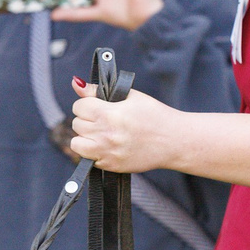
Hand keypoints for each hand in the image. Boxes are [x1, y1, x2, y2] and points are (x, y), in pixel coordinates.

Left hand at [68, 82, 184, 173]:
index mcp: (109, 114)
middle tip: (103, 119)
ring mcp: (107, 153)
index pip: (79, 106)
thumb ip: (98, 91)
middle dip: (86, 119)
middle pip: (76, 124)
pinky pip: (88, 159)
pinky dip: (94, 152)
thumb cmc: (154, 115)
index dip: (87, 104)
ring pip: (76, 144)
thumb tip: (76, 83)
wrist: (174, 141)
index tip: (97, 105)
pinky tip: (109, 146)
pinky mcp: (111, 166)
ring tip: (101, 133)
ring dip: (85, 137)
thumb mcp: (129, 96)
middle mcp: (105, 134)